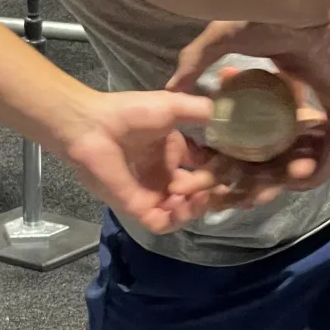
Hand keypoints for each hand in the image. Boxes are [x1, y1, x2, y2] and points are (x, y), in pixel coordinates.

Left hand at [60, 90, 220, 233]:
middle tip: (215, 181)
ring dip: (198, 206)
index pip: (206, 168)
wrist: (94, 126)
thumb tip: (234, 118)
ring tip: (202, 193)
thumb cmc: (131, 113)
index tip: (235, 167)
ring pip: (184, 211)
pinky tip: (183, 201)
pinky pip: (164, 223)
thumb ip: (203, 112)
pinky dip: (178, 217)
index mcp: (174, 152)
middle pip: (199, 192)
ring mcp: (152, 192)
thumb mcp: (174, 106)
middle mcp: (165, 175)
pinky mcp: (138, 207)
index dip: (221, 170)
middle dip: (212, 189)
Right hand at [165, 1, 329, 187]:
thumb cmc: (260, 17)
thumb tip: (170, 87)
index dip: (273, 139)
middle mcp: (312, 84)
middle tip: (279, 177)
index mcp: (286, 74)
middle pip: (307, 133)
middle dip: (295, 157)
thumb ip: (196, 64)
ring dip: (320, 160)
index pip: (283, 115)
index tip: (258, 160)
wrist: (292, 2)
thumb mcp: (219, 42)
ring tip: (300, 179)